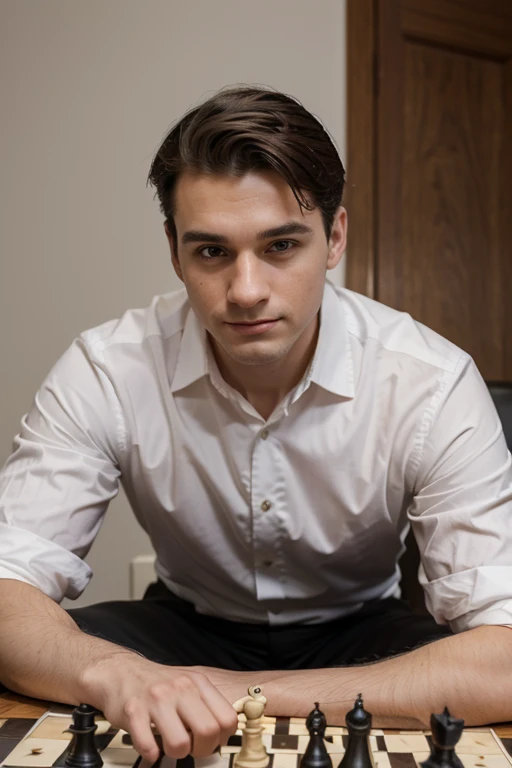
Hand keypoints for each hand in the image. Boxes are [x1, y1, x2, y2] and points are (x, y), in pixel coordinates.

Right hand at [80, 653, 237, 761]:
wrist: (121, 672)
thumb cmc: (158, 684)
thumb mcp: (188, 684)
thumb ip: (207, 704)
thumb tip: (224, 732)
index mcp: (198, 683)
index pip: (227, 718)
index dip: (221, 737)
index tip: (211, 740)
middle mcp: (180, 688)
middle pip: (208, 732)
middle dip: (202, 750)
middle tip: (192, 747)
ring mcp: (156, 699)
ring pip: (180, 743)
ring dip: (176, 753)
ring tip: (170, 745)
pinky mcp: (133, 711)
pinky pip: (148, 746)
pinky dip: (151, 753)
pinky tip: (151, 745)